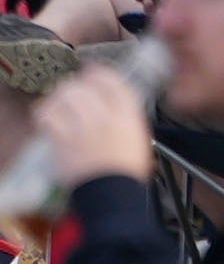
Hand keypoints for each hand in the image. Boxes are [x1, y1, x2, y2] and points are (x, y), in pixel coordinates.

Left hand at [30, 68, 148, 190]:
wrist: (111, 193)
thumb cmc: (127, 168)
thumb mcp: (138, 135)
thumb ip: (126, 115)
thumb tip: (111, 101)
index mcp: (128, 114)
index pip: (112, 82)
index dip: (98, 72)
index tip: (90, 70)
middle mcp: (106, 116)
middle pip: (84, 86)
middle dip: (74, 85)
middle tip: (69, 90)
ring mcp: (83, 128)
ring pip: (64, 98)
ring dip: (57, 97)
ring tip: (55, 102)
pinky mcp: (63, 142)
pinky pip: (49, 117)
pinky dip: (45, 113)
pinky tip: (46, 117)